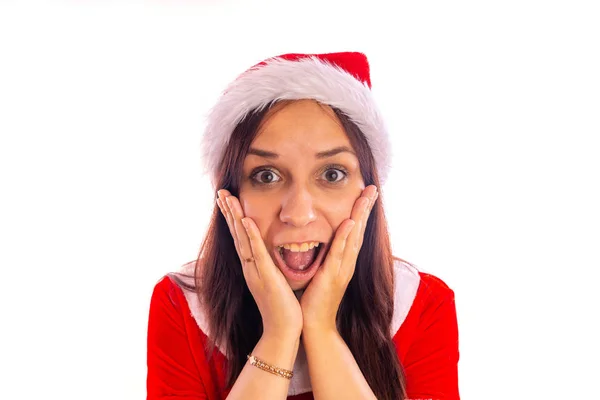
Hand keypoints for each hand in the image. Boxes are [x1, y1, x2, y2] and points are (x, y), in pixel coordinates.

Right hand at [216, 190, 302, 339]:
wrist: (283, 330)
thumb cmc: (282, 307)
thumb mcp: (274, 281)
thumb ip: (269, 267)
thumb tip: (270, 254)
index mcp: (252, 267)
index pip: (240, 238)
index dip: (233, 219)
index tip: (228, 201)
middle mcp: (249, 267)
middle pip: (236, 234)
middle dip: (228, 212)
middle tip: (221, 192)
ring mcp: (255, 271)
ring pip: (242, 239)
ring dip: (234, 217)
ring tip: (227, 198)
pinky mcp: (265, 276)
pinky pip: (256, 252)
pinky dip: (250, 235)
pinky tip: (245, 220)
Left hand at [299, 185, 378, 331]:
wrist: (315, 325)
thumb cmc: (315, 300)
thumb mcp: (321, 273)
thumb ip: (324, 258)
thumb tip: (321, 242)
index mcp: (343, 262)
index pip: (355, 232)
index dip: (360, 213)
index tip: (365, 194)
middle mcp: (346, 263)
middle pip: (359, 231)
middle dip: (365, 208)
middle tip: (373, 188)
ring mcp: (341, 269)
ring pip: (354, 238)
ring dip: (360, 216)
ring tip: (366, 197)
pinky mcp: (331, 276)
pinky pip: (339, 253)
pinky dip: (346, 237)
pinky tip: (350, 223)